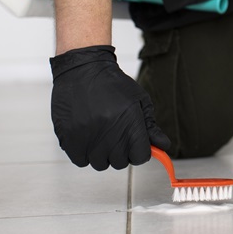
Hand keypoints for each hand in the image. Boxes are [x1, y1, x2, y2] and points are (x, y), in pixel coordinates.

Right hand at [50, 45, 170, 170]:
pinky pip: (80, 160)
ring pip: (100, 163)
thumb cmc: (114, 85)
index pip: (141, 156)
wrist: (84, 69)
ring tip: (102, 135)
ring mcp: (87, 137)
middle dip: (123, 152)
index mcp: (130, 122)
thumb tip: (164, 146)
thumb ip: (151, 127)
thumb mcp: (140, 101)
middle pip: (120, 162)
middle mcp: (109, 132)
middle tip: (118, 136)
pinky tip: (89, 138)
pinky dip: (85, 154)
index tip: (137, 144)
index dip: (141, 152)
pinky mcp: (69, 137)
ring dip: (103, 154)